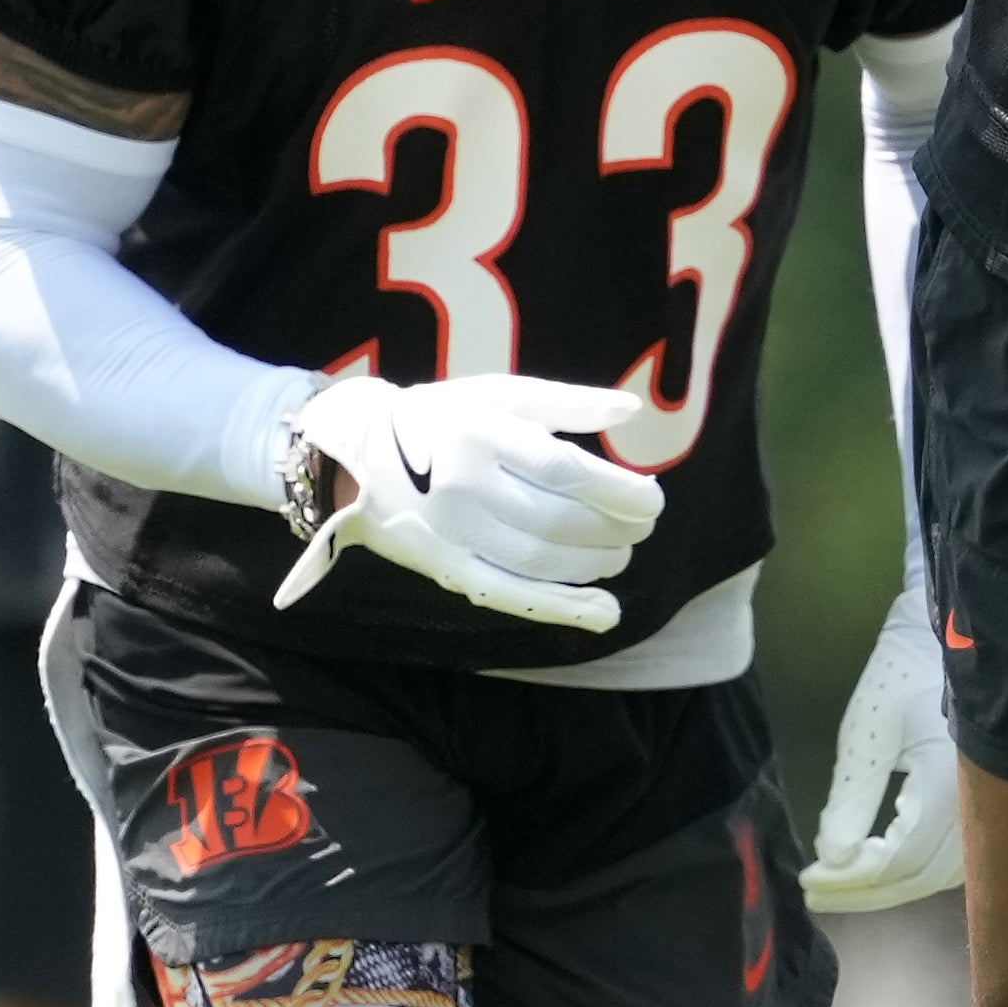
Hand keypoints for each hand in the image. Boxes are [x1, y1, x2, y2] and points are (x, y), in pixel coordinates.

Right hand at [272, 373, 661, 632]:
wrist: (355, 455)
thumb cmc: (444, 417)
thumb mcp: (501, 394)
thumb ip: (569, 402)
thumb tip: (633, 412)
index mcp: (482, 434)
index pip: (564, 471)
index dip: (617, 491)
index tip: (652, 500)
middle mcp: (464, 486)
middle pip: (556, 520)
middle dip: (613, 529)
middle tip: (643, 527)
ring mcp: (451, 532)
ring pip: (537, 560)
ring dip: (594, 565)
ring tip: (622, 555)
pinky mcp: (443, 567)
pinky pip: (507, 594)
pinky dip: (560, 607)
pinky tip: (603, 612)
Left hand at [801, 584, 966, 910]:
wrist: (950, 642)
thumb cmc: (904, 676)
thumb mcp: (868, 732)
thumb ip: (852, 800)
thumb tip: (835, 858)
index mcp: (950, 781)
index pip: (900, 858)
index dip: (852, 878)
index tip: (809, 877)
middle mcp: (980, 802)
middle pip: (920, 876)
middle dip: (864, 889)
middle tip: (816, 890)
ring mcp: (990, 805)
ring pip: (939, 873)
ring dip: (890, 885)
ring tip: (843, 885)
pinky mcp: (987, 802)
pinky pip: (953, 856)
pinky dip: (914, 870)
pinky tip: (883, 868)